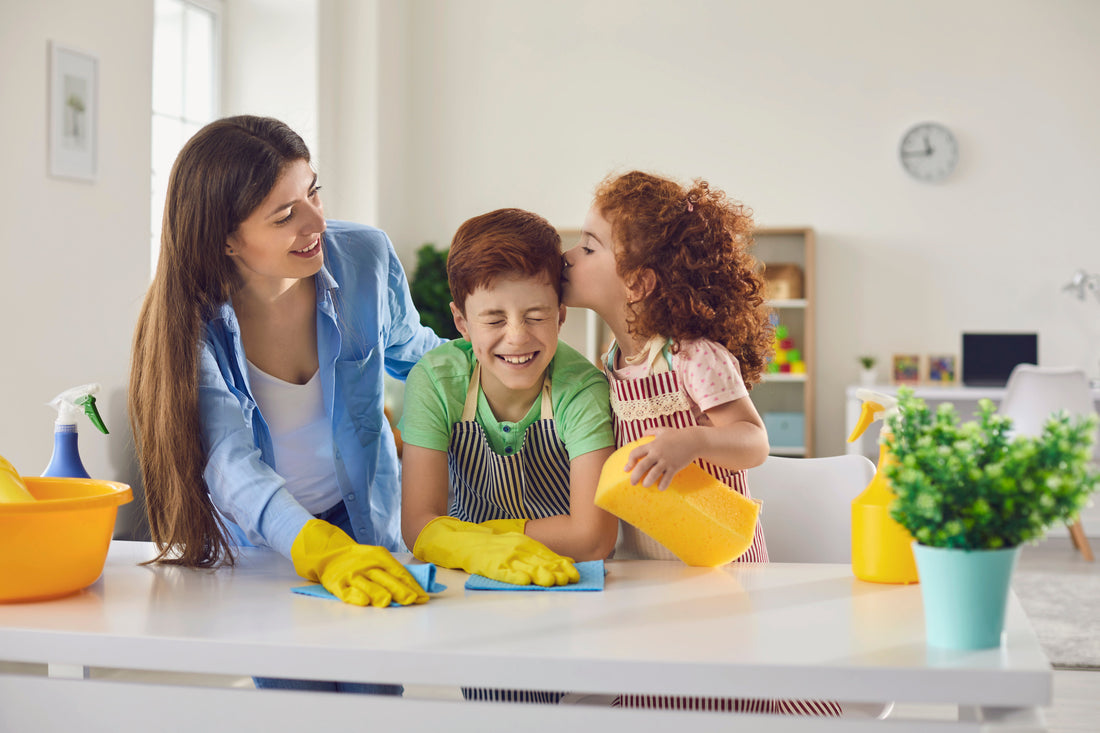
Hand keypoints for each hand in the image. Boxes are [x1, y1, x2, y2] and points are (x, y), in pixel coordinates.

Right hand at [291, 519, 428, 606]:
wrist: (330, 554)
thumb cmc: (360, 561)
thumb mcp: (378, 560)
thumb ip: (396, 575)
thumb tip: (418, 591)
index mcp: (380, 557)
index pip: (399, 572)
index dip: (411, 585)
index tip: (422, 597)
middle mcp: (367, 565)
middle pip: (385, 578)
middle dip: (399, 590)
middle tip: (411, 599)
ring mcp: (351, 575)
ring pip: (367, 585)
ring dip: (377, 593)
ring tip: (388, 601)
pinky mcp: (337, 585)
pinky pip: (347, 592)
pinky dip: (355, 596)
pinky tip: (364, 601)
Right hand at [413, 516, 577, 585]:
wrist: (451, 536)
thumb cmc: (482, 542)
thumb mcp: (509, 542)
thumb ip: (530, 550)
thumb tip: (556, 559)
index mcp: (519, 542)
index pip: (545, 553)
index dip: (560, 564)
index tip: (574, 573)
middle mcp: (512, 547)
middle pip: (538, 560)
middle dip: (555, 570)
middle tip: (569, 579)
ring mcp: (499, 555)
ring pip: (523, 566)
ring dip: (539, 574)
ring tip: (552, 581)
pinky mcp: (486, 564)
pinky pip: (502, 572)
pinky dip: (513, 576)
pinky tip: (524, 581)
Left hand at [626, 427, 700, 489]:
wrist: (693, 440)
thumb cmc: (677, 435)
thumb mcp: (663, 430)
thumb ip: (651, 431)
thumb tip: (643, 433)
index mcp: (652, 445)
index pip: (636, 452)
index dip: (629, 461)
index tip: (626, 468)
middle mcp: (657, 453)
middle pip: (642, 466)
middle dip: (635, 476)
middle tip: (632, 483)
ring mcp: (666, 461)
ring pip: (653, 474)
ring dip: (647, 482)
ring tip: (645, 485)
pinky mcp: (674, 466)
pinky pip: (667, 478)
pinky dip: (663, 485)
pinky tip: (660, 488)